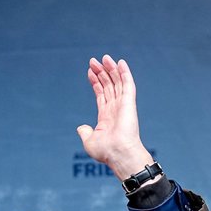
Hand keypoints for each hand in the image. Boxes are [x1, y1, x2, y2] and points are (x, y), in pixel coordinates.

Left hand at [76, 55, 153, 179]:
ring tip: (104, 57)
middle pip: (109, 86)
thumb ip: (85, 132)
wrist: (118, 154)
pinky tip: (120, 62)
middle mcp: (116, 109)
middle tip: (93, 60)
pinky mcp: (129, 103)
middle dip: (101, 73)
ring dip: (111, 69)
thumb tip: (81, 127)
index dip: (96, 82)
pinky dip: (125, 73)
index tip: (90, 72)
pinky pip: (127, 84)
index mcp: (106, 117)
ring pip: (117, 82)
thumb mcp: (89, 141)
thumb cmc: (106, 152)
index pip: (101, 95)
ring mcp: (123, 105)